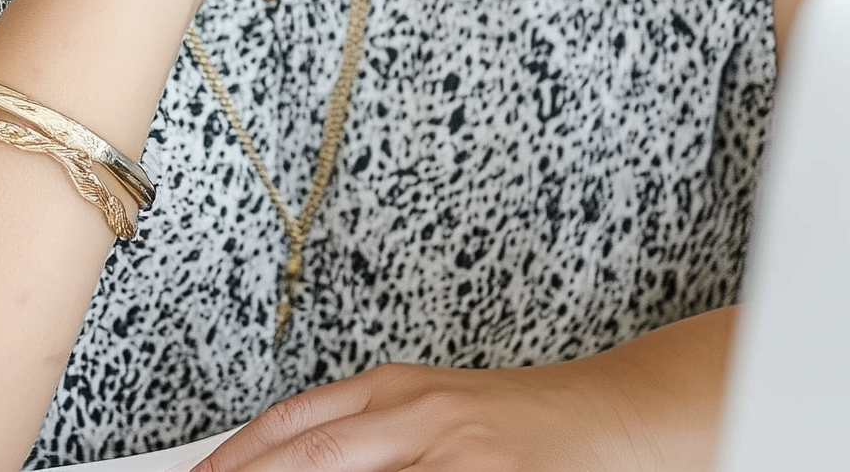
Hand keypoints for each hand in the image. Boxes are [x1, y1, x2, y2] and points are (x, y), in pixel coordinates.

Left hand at [196, 361, 642, 471]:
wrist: (614, 418)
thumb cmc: (520, 427)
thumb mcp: (431, 413)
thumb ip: (364, 439)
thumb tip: (287, 460)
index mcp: (395, 389)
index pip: (292, 425)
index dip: (234, 458)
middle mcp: (417, 414)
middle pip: (309, 456)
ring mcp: (454, 455)